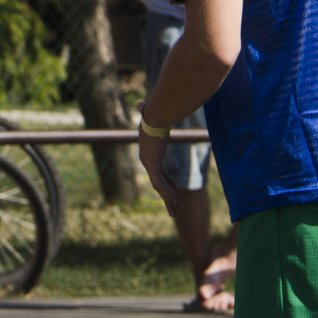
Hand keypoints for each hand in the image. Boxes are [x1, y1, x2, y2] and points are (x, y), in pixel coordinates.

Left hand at [136, 101, 179, 216]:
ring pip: (159, 187)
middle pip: (158, 182)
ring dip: (168, 200)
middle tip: (173, 206)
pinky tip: (176, 204)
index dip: (166, 180)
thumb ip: (145, 111)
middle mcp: (147, 160)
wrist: (154, 118)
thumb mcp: (150, 117)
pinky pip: (161, 185)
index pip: (157, 170)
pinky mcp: (152, 167)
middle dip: (167, 195)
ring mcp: (149, 165)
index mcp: (148, 152)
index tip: (173, 188)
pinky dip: (168, 195)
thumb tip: (141, 104)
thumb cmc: (154, 116)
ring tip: (175, 212)